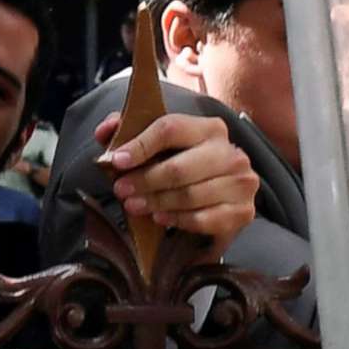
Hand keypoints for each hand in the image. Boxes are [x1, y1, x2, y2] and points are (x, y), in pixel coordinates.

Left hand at [92, 109, 257, 257]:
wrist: (220, 199)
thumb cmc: (184, 167)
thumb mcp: (159, 146)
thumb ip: (130, 132)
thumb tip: (105, 131)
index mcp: (210, 129)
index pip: (171, 129)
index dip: (140, 145)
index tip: (117, 161)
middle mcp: (231, 153)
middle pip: (180, 167)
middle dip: (145, 180)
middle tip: (121, 191)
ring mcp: (241, 183)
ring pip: (190, 195)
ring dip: (157, 202)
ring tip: (134, 206)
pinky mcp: (243, 212)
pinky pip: (205, 219)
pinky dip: (179, 220)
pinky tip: (161, 218)